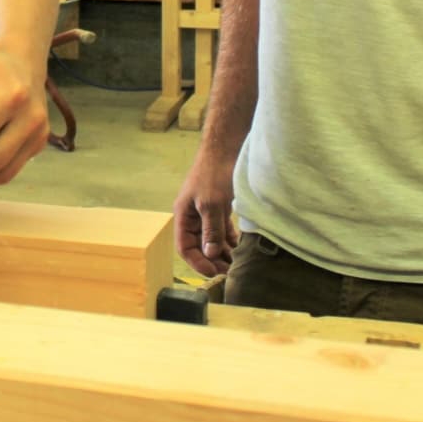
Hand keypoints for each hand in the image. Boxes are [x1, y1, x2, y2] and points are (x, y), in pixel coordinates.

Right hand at [174, 155, 237, 277]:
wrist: (225, 148)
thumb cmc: (213, 173)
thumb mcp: (212, 204)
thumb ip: (211, 231)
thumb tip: (210, 255)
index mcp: (183, 215)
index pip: (184, 247)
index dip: (196, 262)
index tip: (213, 273)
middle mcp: (192, 216)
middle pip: (198, 246)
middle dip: (211, 260)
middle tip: (228, 273)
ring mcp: (206, 212)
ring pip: (212, 239)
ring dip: (222, 253)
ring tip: (236, 265)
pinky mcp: (219, 207)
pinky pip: (222, 230)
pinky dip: (229, 240)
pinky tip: (239, 249)